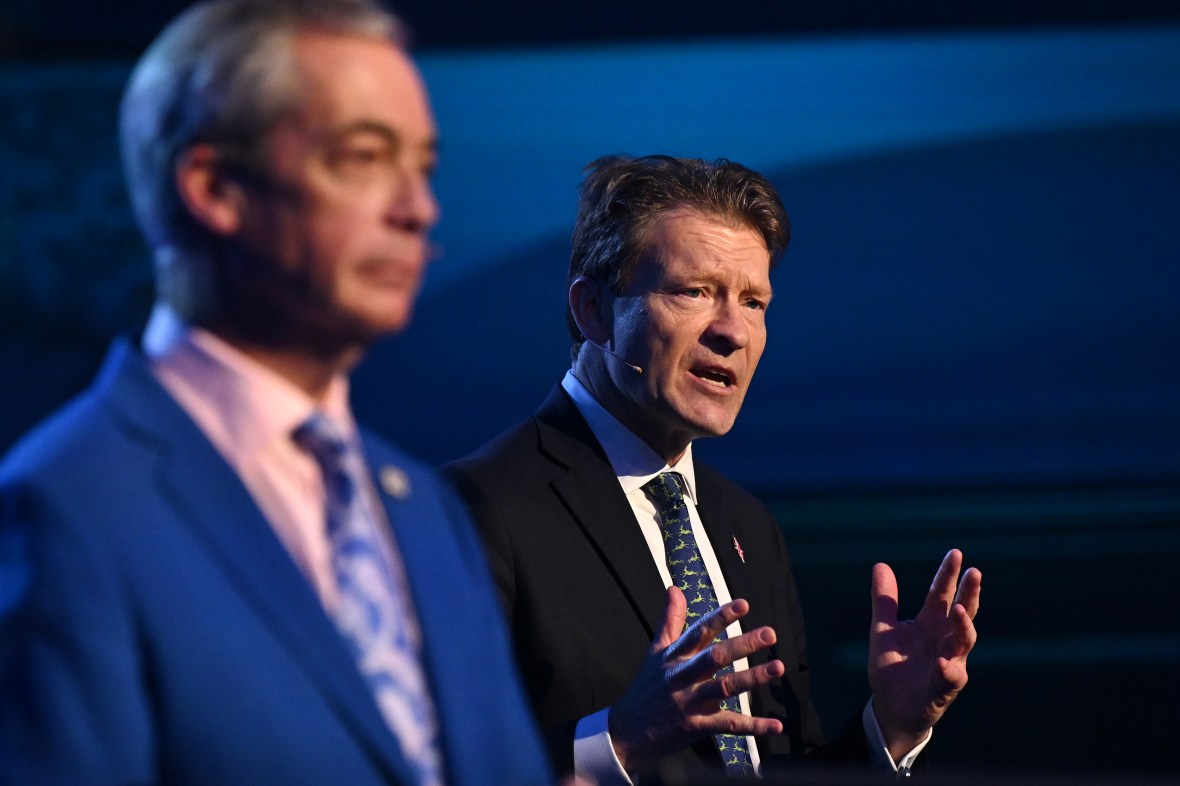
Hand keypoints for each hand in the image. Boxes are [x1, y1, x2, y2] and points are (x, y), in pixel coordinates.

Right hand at [608, 586, 783, 772]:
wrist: (626, 733)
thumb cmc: (645, 688)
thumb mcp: (654, 652)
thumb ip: (669, 620)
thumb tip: (675, 589)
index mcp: (674, 656)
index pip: (700, 631)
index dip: (721, 617)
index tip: (744, 605)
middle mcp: (682, 676)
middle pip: (715, 657)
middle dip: (743, 644)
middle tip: (769, 634)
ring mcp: (689, 702)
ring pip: (725, 688)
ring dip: (752, 678)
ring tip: (778, 667)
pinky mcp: (696, 727)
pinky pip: (728, 725)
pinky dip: (753, 727)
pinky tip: (775, 724)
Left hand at [868, 549, 980, 760]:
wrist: (890, 707)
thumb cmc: (893, 667)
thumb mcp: (883, 629)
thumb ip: (885, 600)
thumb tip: (880, 564)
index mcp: (930, 623)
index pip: (941, 594)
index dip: (949, 575)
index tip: (956, 553)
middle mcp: (944, 640)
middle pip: (962, 613)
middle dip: (969, 593)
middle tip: (976, 572)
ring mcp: (948, 663)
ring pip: (963, 642)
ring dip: (964, 626)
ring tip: (960, 609)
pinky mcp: (943, 689)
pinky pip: (950, 678)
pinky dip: (947, 670)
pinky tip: (941, 662)